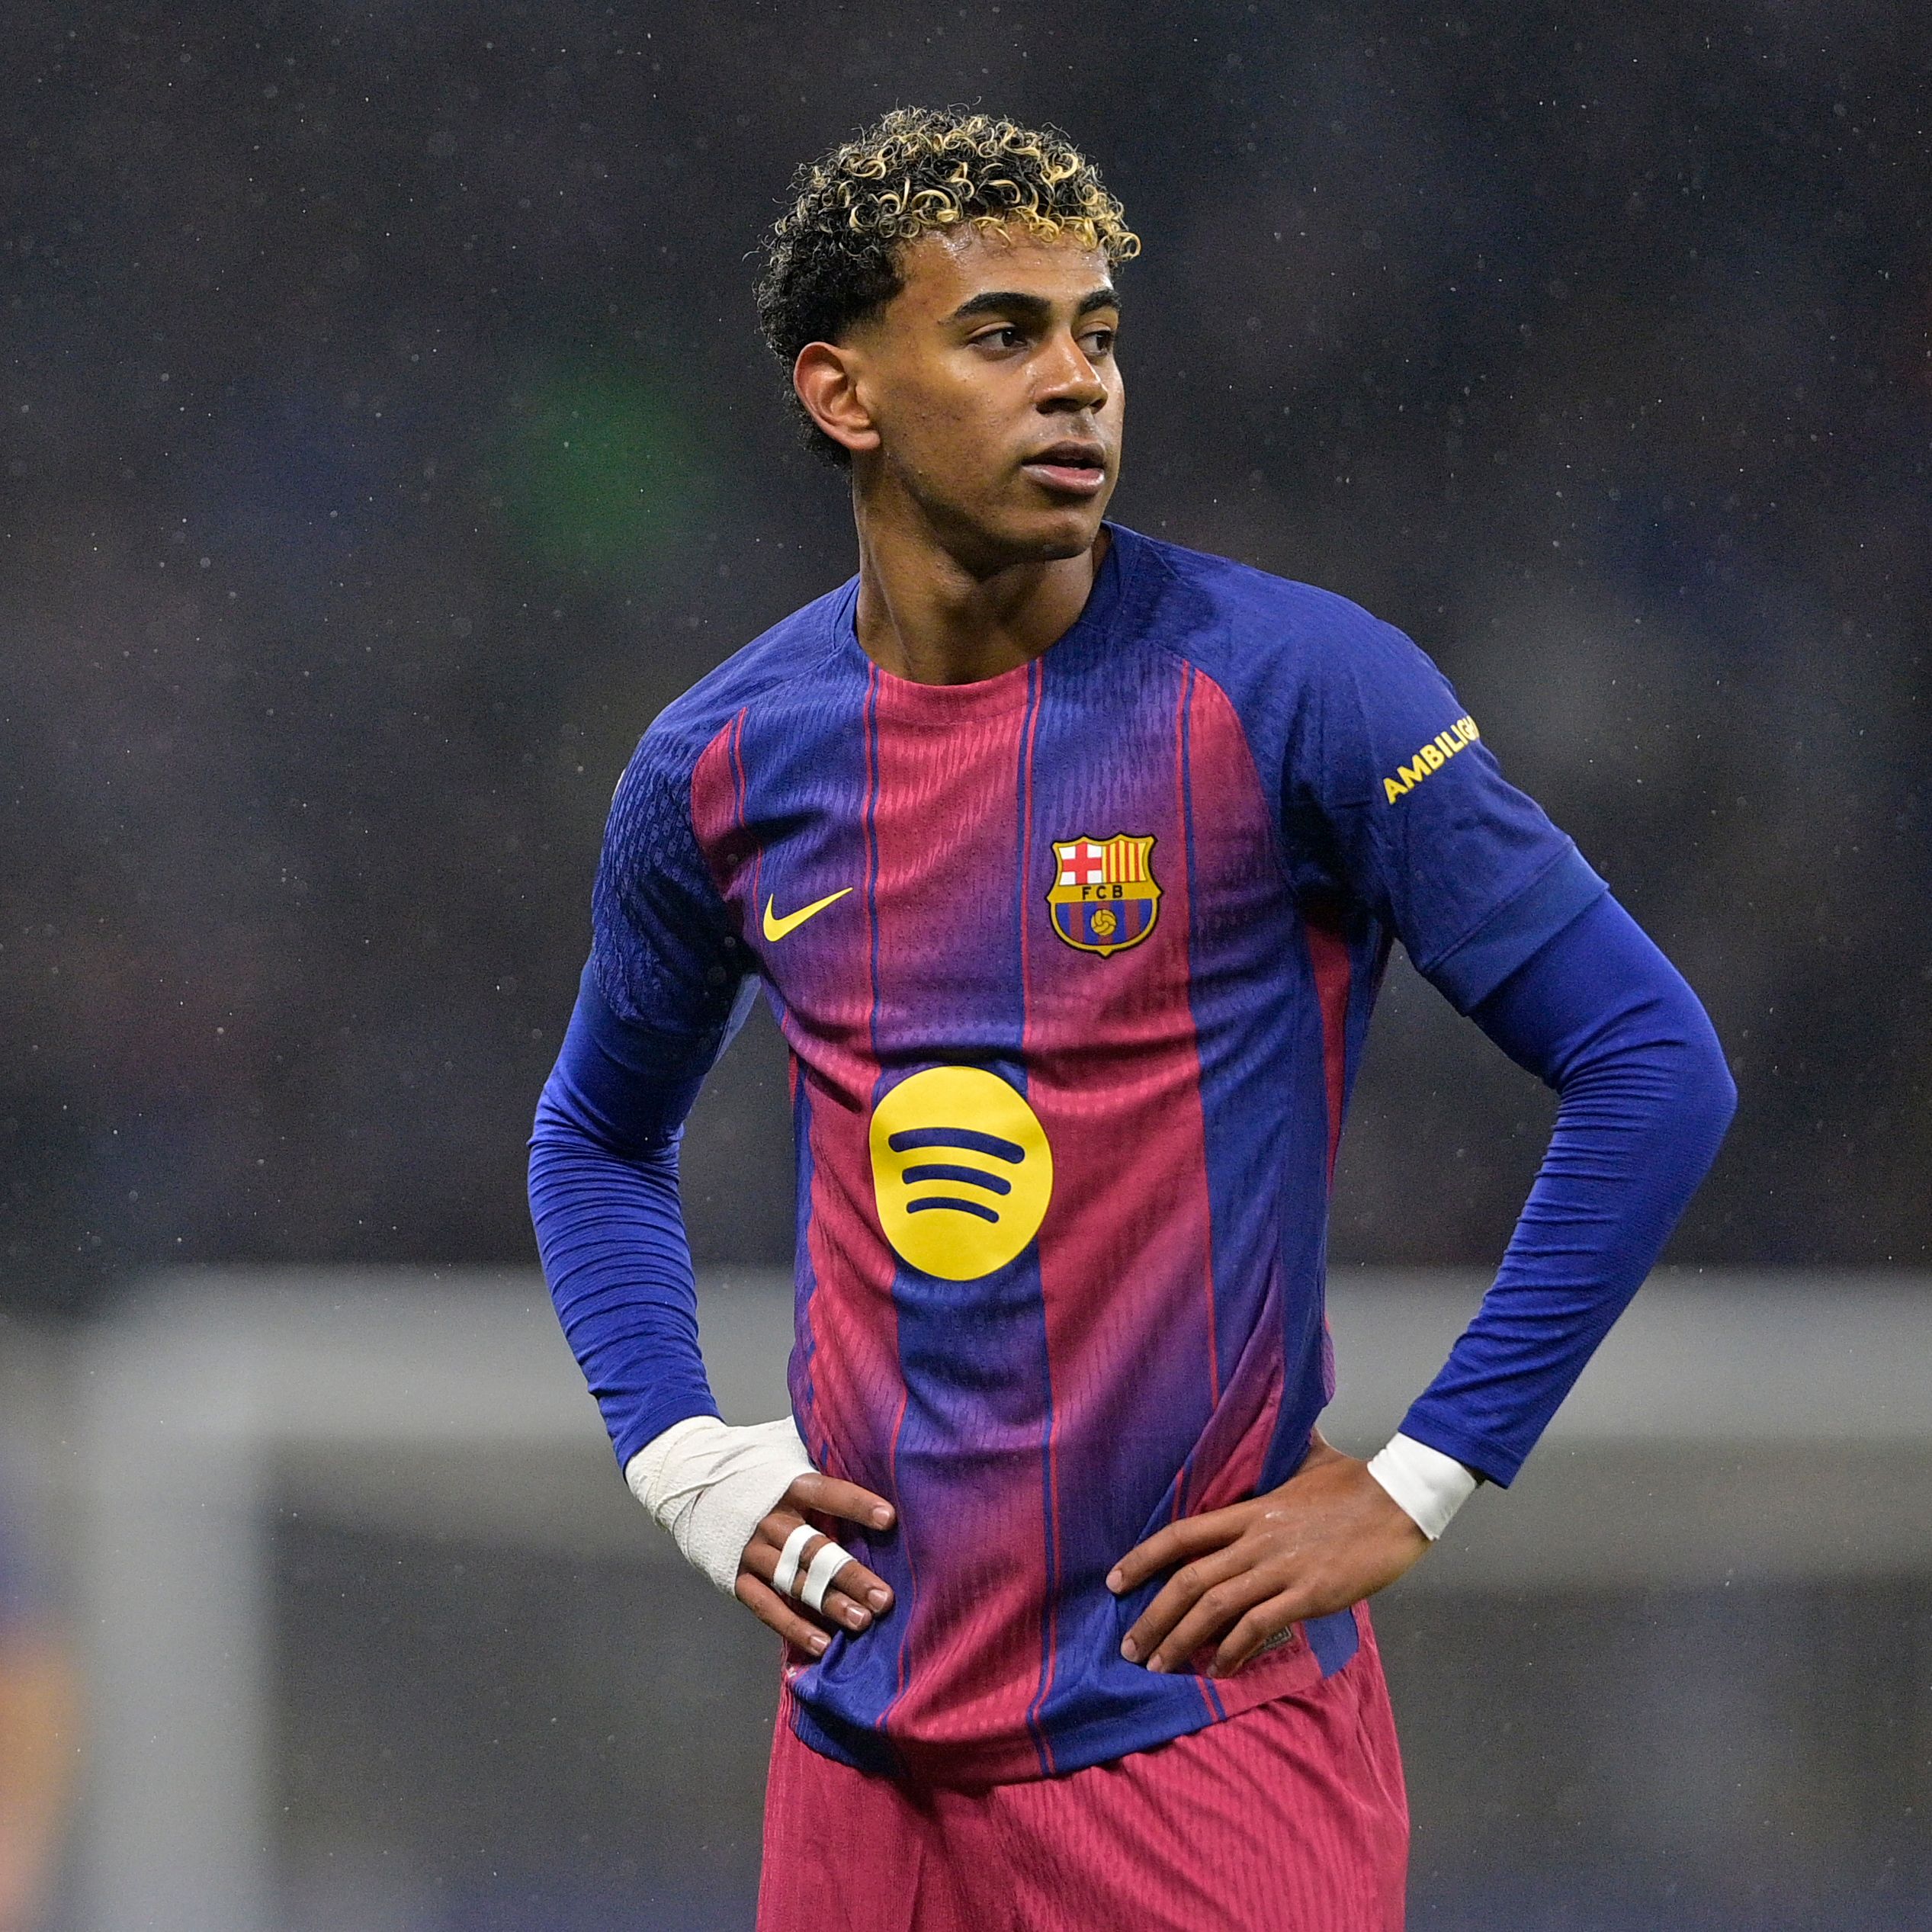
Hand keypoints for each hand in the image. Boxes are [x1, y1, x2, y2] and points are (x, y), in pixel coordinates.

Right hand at [735, 1470, 896, 1657]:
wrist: (704, 1492)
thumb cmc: (767, 1485)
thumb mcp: (791, 1471)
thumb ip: (826, 1492)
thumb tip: (879, 1504)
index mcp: (788, 1487)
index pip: (826, 1493)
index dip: (856, 1505)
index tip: (889, 1519)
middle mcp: (770, 1519)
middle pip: (814, 1549)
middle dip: (850, 1575)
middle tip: (884, 1599)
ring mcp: (751, 1550)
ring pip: (794, 1580)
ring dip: (829, 1603)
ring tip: (861, 1622)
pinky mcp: (737, 1578)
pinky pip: (766, 1606)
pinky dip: (793, 1626)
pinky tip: (822, 1644)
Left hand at [1106, 1431, 1428, 1677]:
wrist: (1401, 1500)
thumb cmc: (1357, 1481)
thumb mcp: (1310, 1459)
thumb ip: (1285, 1454)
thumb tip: (1280, 1429)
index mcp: (1251, 1510)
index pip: (1182, 1533)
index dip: (1143, 1558)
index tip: (1115, 1582)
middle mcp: (1256, 1540)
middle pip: (1189, 1580)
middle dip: (1153, 1618)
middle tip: (1129, 1648)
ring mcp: (1281, 1568)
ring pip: (1215, 1608)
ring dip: (1181, 1640)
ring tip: (1159, 1667)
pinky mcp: (1309, 1593)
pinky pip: (1258, 1626)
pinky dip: (1232, 1652)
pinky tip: (1218, 1671)